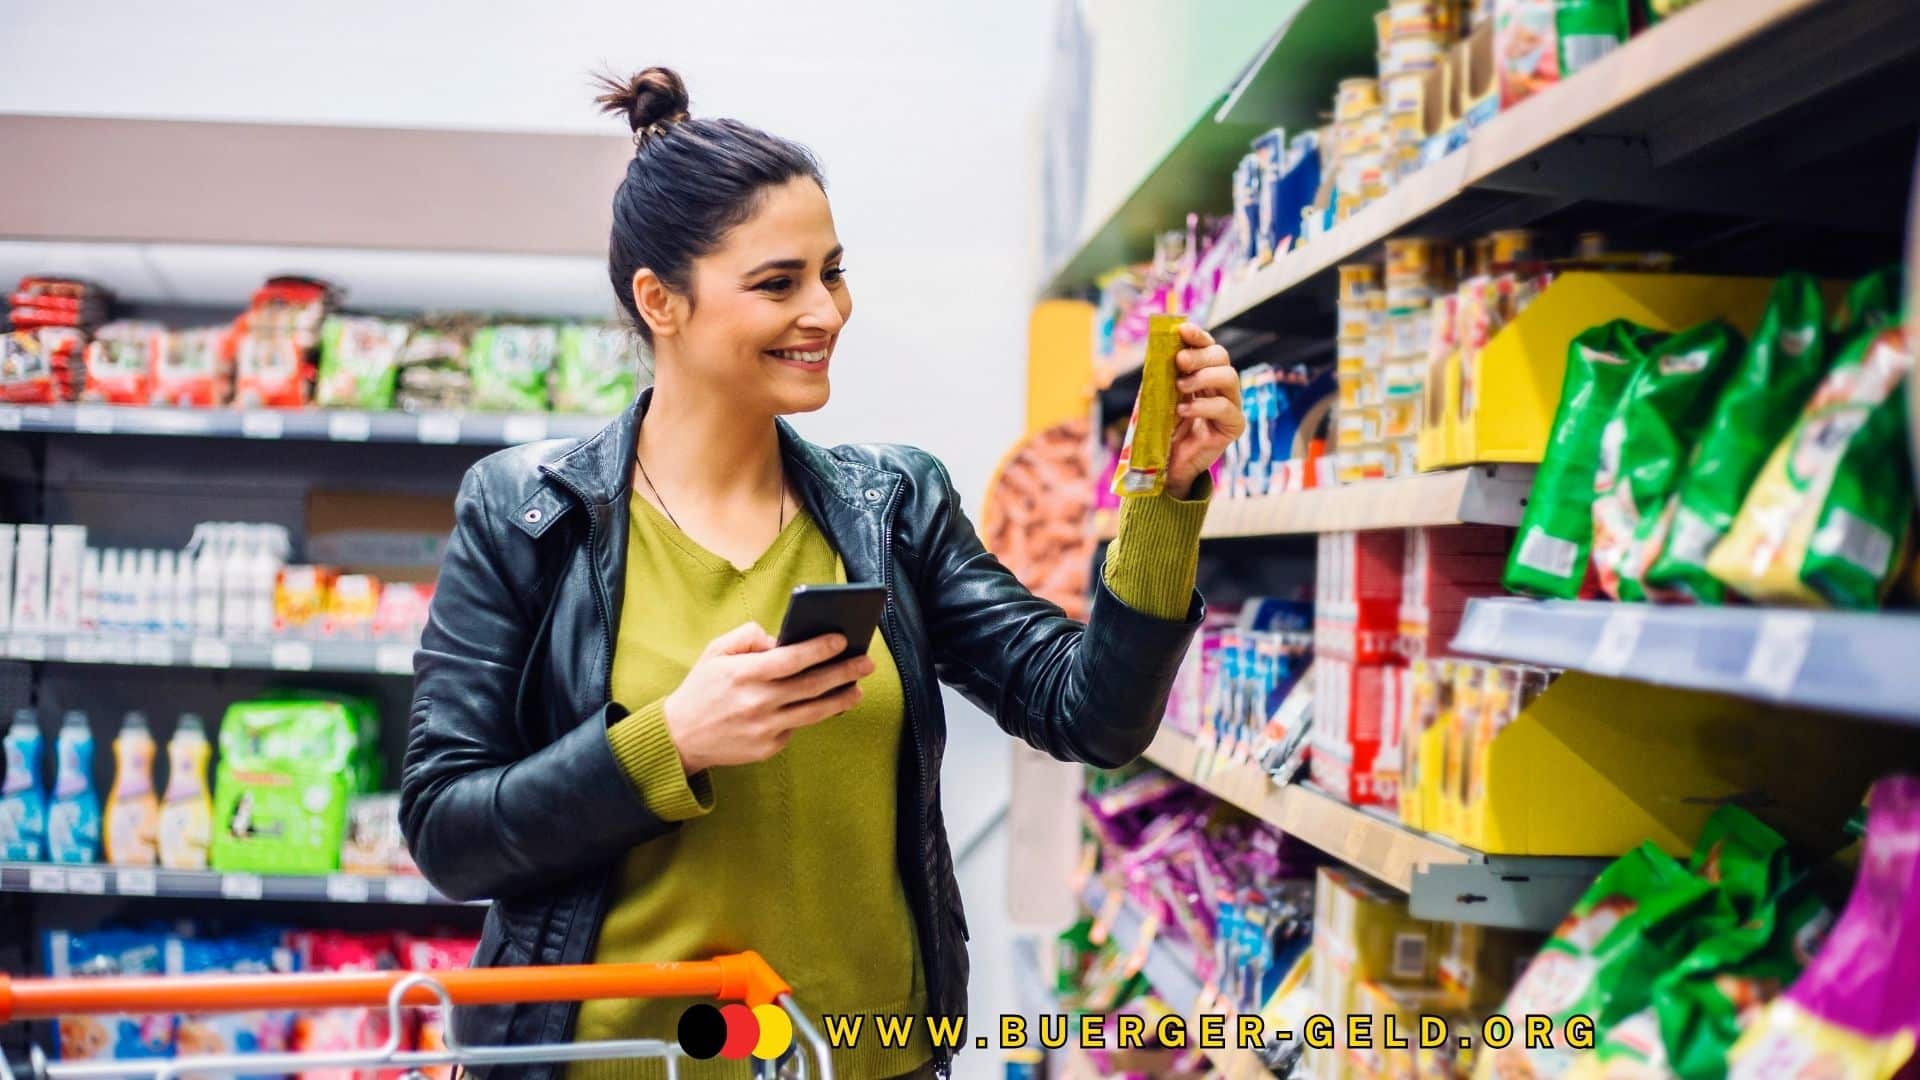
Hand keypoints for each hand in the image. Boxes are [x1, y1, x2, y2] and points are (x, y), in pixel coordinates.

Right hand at [661, 622, 873, 774]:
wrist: (680, 737)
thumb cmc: (701, 688)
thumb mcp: (715, 651)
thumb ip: (747, 636)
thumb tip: (781, 639)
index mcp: (743, 674)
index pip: (791, 659)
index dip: (819, 648)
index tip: (842, 639)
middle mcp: (756, 702)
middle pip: (811, 685)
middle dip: (844, 672)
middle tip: (867, 663)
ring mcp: (764, 728)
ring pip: (813, 712)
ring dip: (841, 699)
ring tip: (858, 689)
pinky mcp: (768, 748)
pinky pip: (796, 727)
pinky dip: (812, 715)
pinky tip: (828, 705)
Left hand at [1165, 322, 1243, 498]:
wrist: (1167, 464)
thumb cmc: (1164, 429)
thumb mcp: (1160, 397)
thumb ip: (1163, 375)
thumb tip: (1159, 348)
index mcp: (1205, 374)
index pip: (1208, 347)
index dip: (1198, 336)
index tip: (1183, 330)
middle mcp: (1221, 386)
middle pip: (1221, 357)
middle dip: (1200, 354)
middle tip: (1180, 361)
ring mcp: (1230, 405)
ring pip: (1229, 377)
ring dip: (1203, 377)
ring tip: (1180, 386)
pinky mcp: (1233, 426)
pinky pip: (1225, 408)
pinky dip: (1203, 406)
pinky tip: (1183, 411)